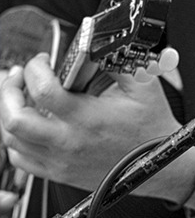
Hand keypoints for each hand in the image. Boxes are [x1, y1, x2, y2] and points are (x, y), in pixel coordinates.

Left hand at [0, 52, 181, 192]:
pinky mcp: (58, 171)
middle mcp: (68, 141)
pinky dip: (14, 139)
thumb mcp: (144, 86)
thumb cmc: (151, 128)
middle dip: (8, 91)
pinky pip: (19, 158)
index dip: (35, 69)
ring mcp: (59, 159)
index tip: (42, 61)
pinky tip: (26, 124)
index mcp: (87, 118)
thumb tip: (96, 45)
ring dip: (8, 112)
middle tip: (18, 77)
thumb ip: (117, 61)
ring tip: (18, 96)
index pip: (42, 90)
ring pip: (10, 139)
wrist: (158, 162)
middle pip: (13, 119)